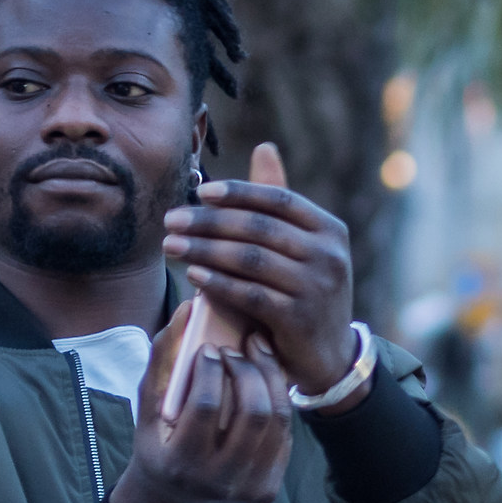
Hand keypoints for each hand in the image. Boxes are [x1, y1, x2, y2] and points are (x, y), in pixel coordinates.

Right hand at [108, 303, 294, 502]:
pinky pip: (285, 434)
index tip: (210, 349)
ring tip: (256, 355)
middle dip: (250, 371)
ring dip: (270, 380)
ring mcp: (248, 489)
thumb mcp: (148, 402)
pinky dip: (278, 401)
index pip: (205, 407)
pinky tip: (265, 381)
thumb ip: (164, 356)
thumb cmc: (158, 438)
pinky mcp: (268, 489)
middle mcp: (218, 482)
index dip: (211, 370)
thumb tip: (190, 308)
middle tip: (239, 348)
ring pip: (277, 421)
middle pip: (254, 414)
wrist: (174, 496)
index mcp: (179, 464)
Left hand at [161, 146, 359, 397]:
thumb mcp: (302, 246)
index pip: (279, 199)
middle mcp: (329, 255)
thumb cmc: (306, 291)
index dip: (238, 192)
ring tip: (172, 246)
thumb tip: (264, 147)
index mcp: (329, 229)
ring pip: (250, 259)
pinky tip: (193, 276)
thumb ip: (279, 202)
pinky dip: (218, 283)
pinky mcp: (300, 319)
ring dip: (204, 250)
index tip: (200, 192)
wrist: (329, 355)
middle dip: (209, 222)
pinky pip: (250, 294)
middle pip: (259, 228)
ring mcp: (317, 288)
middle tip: (171, 220)